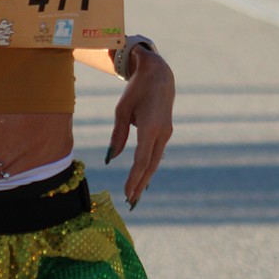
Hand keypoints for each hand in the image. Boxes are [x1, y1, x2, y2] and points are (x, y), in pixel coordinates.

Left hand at [105, 47, 174, 207]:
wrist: (160, 75)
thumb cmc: (137, 90)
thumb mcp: (122, 110)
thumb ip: (117, 135)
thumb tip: (112, 158)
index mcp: (150, 126)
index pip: (142, 159)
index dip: (134, 178)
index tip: (127, 193)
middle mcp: (162, 132)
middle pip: (150, 165)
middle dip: (140, 184)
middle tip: (131, 203)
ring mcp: (166, 133)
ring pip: (154, 161)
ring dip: (145, 178)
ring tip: (135, 196)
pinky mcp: (165, 132)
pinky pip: (156, 154)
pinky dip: (148, 167)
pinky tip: (142, 179)